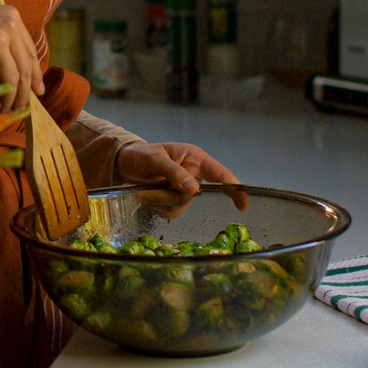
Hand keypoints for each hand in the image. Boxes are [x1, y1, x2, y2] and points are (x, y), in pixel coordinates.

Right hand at [0, 0, 39, 113]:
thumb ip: (5, 40)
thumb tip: (23, 73)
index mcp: (12, 16)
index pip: (30, 50)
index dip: (36, 73)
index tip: (38, 89)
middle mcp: (9, 26)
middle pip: (25, 66)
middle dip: (27, 90)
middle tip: (26, 106)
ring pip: (14, 79)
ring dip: (12, 98)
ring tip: (8, 109)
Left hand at [114, 141, 248, 211]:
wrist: (124, 163)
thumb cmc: (142, 155)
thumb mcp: (156, 159)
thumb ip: (174, 172)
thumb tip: (195, 190)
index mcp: (195, 159)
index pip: (221, 174)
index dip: (234, 189)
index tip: (243, 204)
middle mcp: (193, 175)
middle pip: (199, 195)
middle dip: (177, 195)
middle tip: (157, 185)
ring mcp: (184, 189)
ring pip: (183, 206)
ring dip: (164, 200)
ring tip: (148, 187)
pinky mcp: (173, 201)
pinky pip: (172, 212)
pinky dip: (158, 206)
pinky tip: (148, 195)